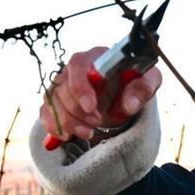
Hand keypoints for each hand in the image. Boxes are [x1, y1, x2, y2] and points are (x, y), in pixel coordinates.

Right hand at [39, 46, 162, 141]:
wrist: (126, 92)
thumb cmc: (136, 81)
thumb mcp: (149, 80)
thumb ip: (143, 88)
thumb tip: (129, 105)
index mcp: (95, 58)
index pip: (78, 64)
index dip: (80, 86)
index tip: (90, 107)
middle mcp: (75, 69)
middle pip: (63, 86)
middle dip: (77, 110)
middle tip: (97, 122)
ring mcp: (64, 84)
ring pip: (52, 101)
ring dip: (67, 121)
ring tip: (88, 133)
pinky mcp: (58, 101)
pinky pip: (46, 111)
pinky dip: (53, 126)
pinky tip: (65, 136)